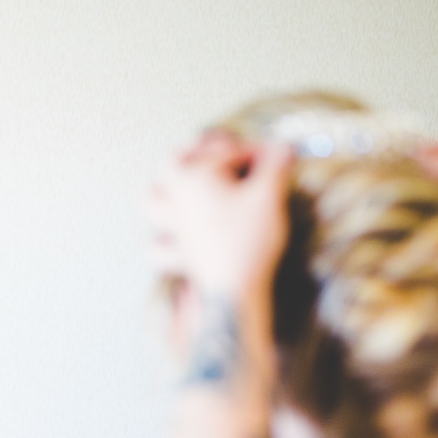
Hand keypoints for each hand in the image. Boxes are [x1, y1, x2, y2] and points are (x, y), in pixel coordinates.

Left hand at [149, 134, 293, 297]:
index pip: (226, 150)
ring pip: (152, 201)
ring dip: (166, 190)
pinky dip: (163, 240)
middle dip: (196, 152)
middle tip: (219, 150)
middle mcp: (176, 198)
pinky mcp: (178, 254)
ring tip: (184, 188)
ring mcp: (173, 227)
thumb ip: (275, 166)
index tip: (273, 156)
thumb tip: (284, 146)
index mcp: (193, 176)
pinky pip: (157, 246)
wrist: (234, 291)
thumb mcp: (268, 196)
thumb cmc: (248, 241)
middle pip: (173, 162)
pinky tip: (178, 238)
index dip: (253, 150)